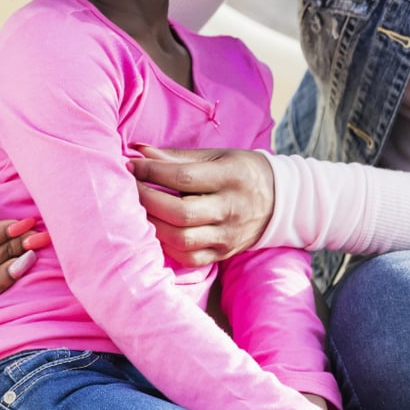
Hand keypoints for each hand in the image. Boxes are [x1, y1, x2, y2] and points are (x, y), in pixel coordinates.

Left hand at [127, 146, 274, 266]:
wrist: (280, 202)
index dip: (152, 172)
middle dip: (147, 200)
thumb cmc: (241, 172)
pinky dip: (167, 247)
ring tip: (138, 211)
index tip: (131, 166)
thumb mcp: (217, 156)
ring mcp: (228, 236)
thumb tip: (137, 151)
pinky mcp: (224, 254)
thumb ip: (177, 157)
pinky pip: (189, 258)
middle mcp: (231, 209)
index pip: (183, 177)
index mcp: (231, 177)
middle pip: (180, 212)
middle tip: (129, 189)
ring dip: (152, 226)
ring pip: (182, 239)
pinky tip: (156, 231)